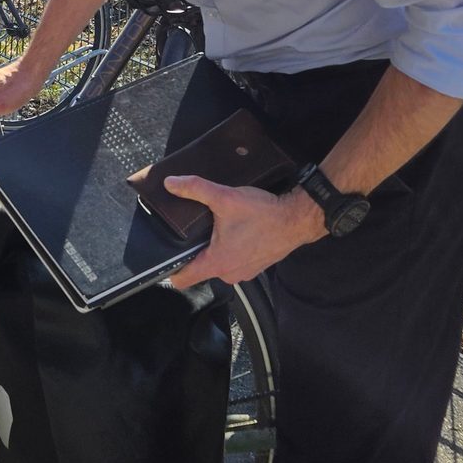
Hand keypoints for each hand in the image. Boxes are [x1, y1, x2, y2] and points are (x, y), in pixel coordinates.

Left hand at [164, 179, 325, 289]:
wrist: (296, 219)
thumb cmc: (264, 213)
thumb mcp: (225, 197)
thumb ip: (195, 189)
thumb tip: (171, 183)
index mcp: (217, 262)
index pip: (183, 279)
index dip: (170, 270)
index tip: (165, 258)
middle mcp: (229, 273)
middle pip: (200, 269)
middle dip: (196, 251)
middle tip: (197, 231)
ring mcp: (245, 273)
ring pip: (219, 264)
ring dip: (216, 249)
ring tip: (218, 229)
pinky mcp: (256, 267)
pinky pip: (235, 261)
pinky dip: (233, 249)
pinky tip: (237, 232)